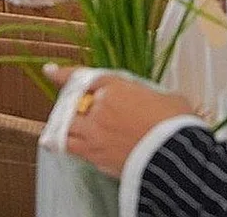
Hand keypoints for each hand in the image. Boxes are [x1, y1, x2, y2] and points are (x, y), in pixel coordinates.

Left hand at [45, 66, 195, 177]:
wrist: (175, 157)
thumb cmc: (176, 124)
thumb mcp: (167, 98)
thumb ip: (150, 96)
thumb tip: (153, 102)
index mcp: (116, 86)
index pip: (84, 77)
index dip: (64, 74)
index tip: (50, 71)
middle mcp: (99, 106)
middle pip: (71, 102)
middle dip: (69, 104)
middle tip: (67, 106)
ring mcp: (94, 131)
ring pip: (65, 125)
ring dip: (62, 124)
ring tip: (59, 125)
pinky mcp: (95, 155)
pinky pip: (69, 147)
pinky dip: (59, 144)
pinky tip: (53, 144)